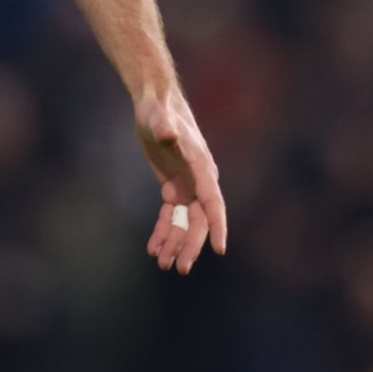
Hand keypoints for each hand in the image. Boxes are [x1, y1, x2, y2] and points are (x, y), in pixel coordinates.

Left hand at [136, 87, 227, 273]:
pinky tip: (153, 247)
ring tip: (162, 263)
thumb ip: (163, 125)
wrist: (155, 103)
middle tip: (180, 268)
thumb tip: (167, 133)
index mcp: (201, 168)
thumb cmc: (158, 109)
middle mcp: (198, 180)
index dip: (217, 226)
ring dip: (175, 243)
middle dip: (191, 245)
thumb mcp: (157, 117)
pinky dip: (163, 231)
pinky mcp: (173, 186)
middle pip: (199, 220)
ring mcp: (187, 185)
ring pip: (185, 222)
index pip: (213, 202)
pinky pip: (171, 215)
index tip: (219, 249)